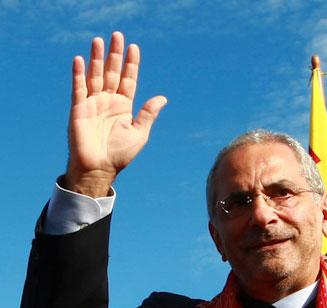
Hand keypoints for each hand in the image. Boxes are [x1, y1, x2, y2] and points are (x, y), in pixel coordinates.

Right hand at [65, 32, 166, 197]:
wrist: (99, 168)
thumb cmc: (120, 154)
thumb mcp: (139, 133)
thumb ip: (148, 114)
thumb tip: (163, 98)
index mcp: (124, 106)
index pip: (128, 79)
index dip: (131, 64)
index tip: (134, 47)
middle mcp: (108, 101)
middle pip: (112, 72)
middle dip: (115, 54)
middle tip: (117, 35)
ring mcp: (93, 103)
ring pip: (95, 75)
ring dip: (97, 58)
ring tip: (99, 41)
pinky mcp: (79, 109)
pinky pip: (78, 88)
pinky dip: (79, 74)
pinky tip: (80, 60)